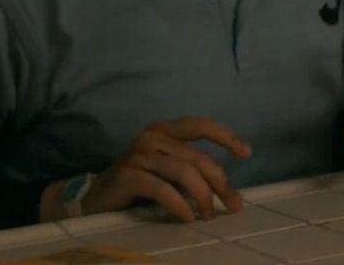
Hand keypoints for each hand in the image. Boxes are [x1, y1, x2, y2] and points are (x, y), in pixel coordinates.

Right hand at [48, 116, 251, 222]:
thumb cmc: (140, 183)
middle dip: (219, 181)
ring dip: (202, 196)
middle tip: (233, 205)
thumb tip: (230, 194)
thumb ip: (194, 174)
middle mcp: (152, 136)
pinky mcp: (128, 175)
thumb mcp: (170, 173)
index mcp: (165, 130)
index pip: (199, 125)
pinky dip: (179, 204)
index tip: (246, 152)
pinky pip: (161, 188)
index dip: (224, 136)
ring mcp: (139, 154)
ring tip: (209, 215)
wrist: (97, 197)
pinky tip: (187, 217)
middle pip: (196, 156)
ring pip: (183, 171)